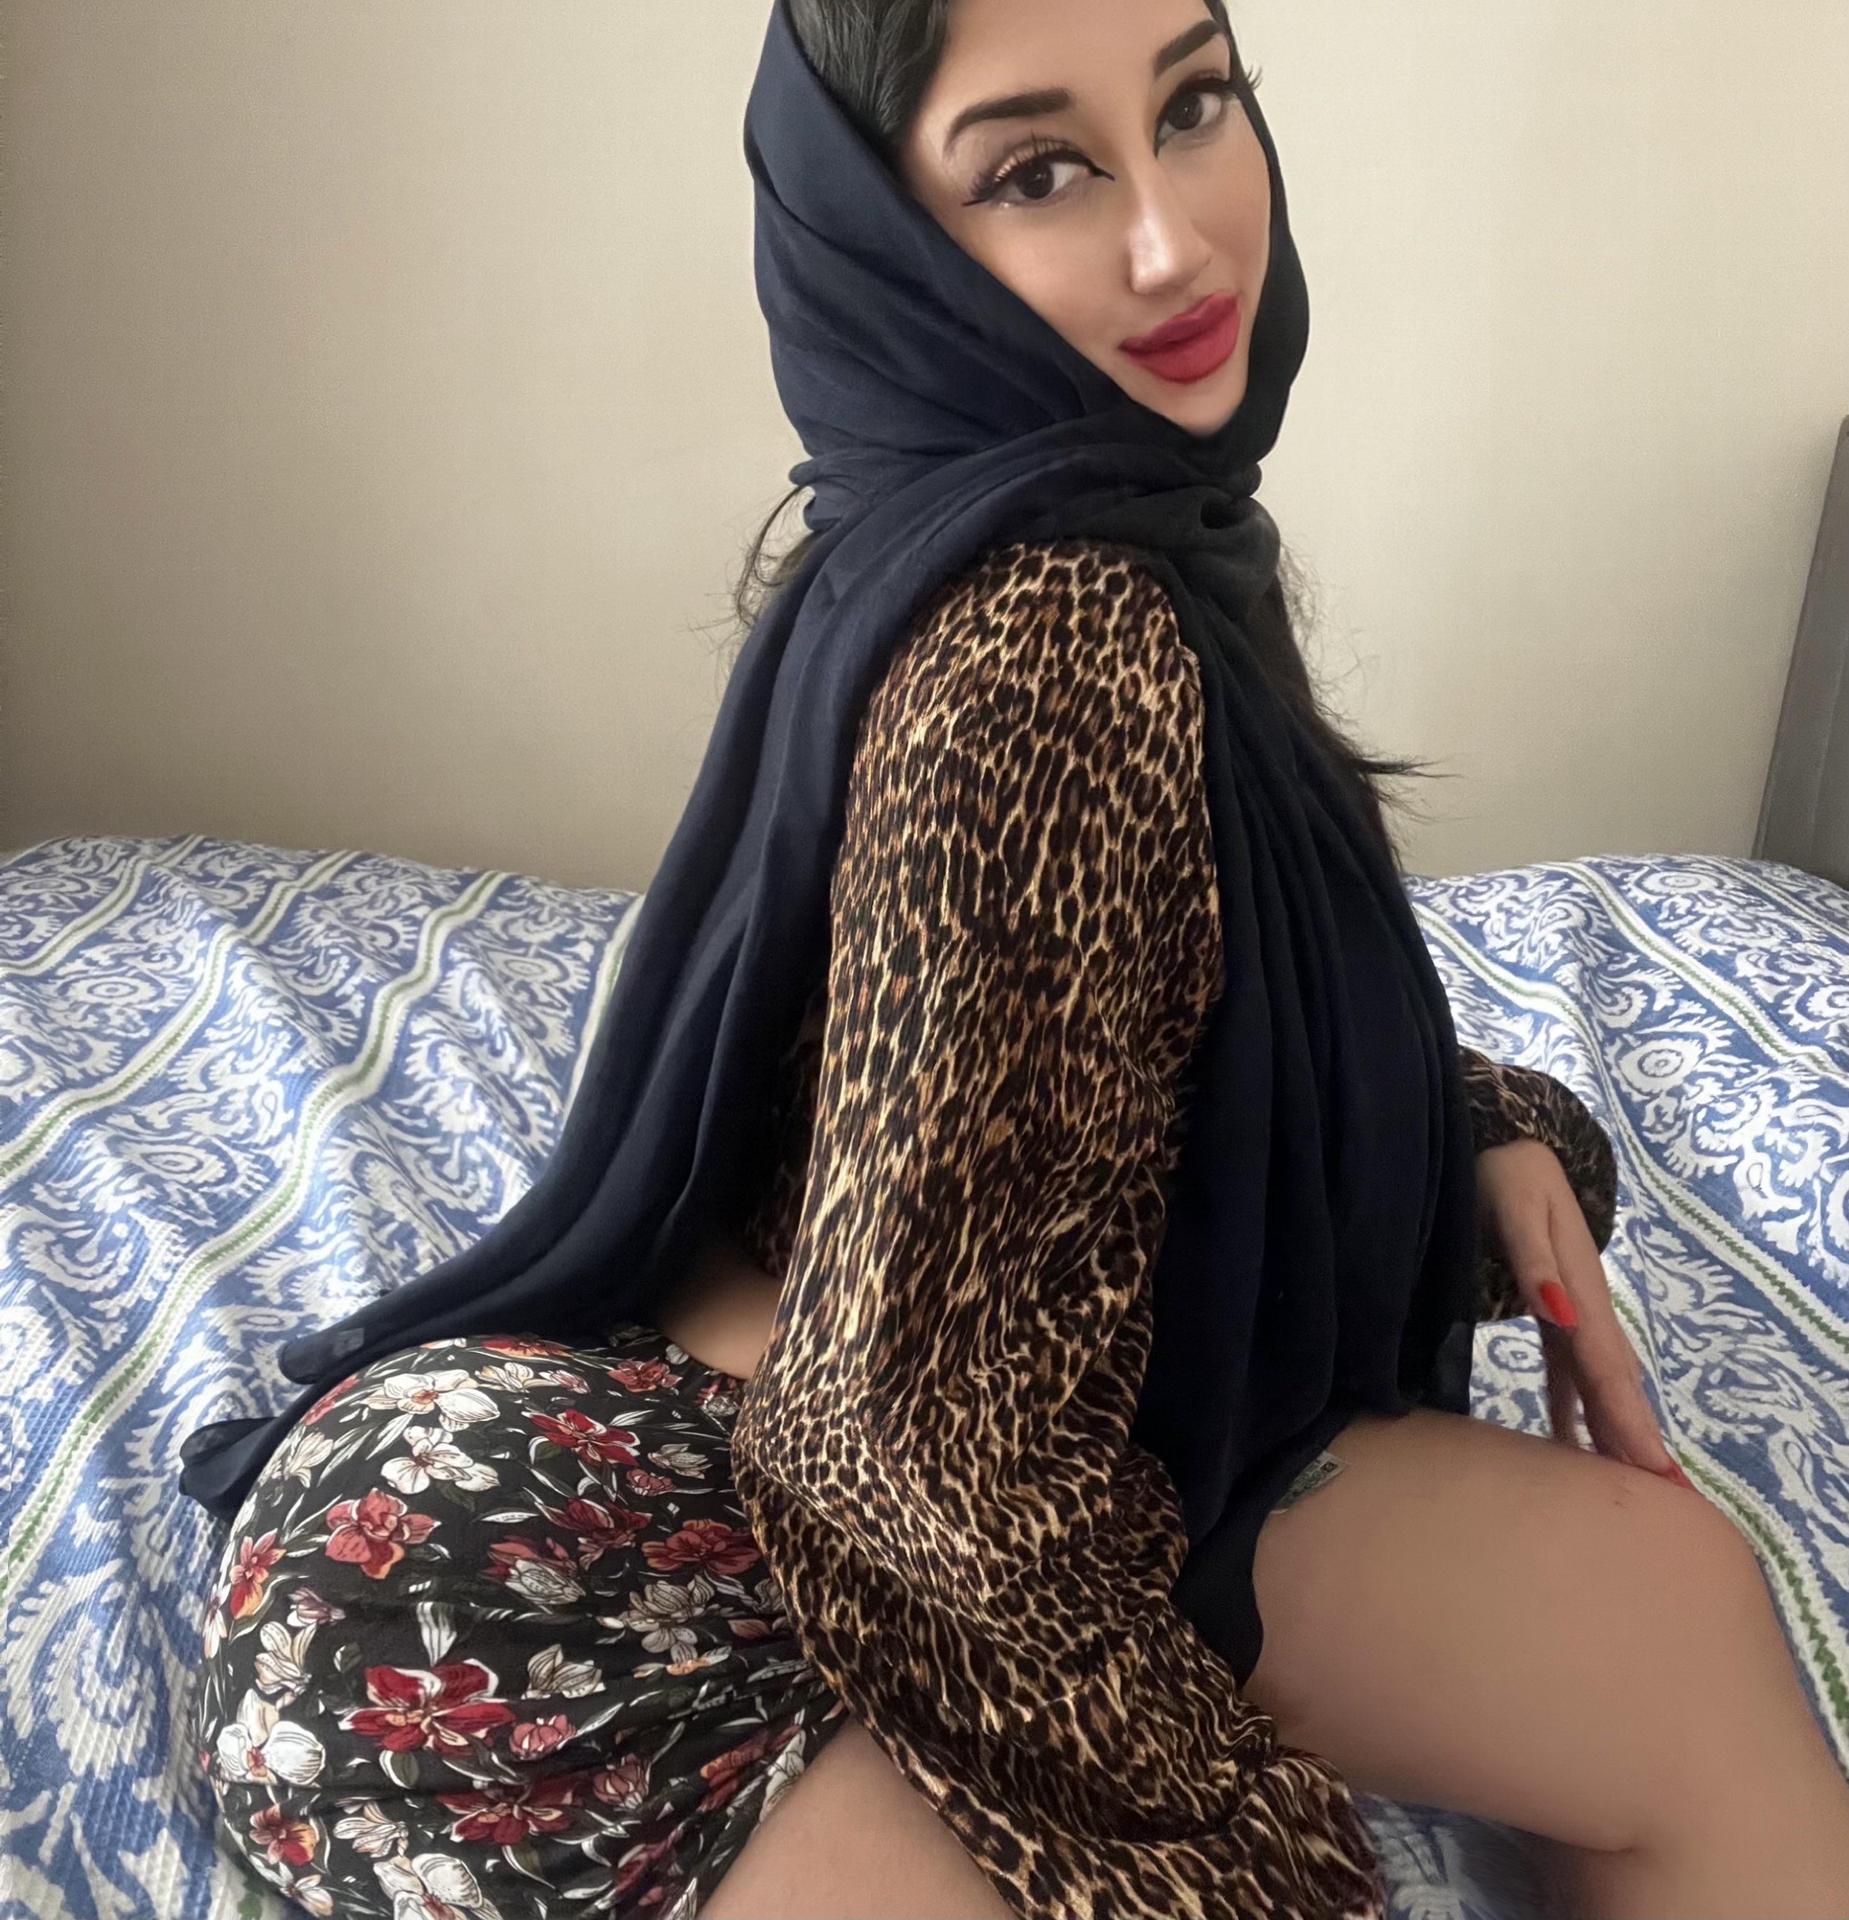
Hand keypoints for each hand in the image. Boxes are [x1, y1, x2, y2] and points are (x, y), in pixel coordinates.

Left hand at [1475, 1138, 1695, 1491]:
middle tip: (1672, 1502)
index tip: (1657, 1472)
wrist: (1505, 1146)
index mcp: (1581, 1292)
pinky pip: (1567, 1371)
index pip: (1606, 1368)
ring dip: (1612, 1432)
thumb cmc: (1506, 1177)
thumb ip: (1535, 1264)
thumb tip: (1561, 1315)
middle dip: (1637, 1440)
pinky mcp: (1552, 1311)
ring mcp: (1571, 1312)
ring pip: (1596, 1384)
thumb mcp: (1516, 1212)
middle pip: (1613, 1385)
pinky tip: (1571, 1445)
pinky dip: (1574, 1408)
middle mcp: (1584, 1309)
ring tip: (1631, 1488)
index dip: (1628, 1421)